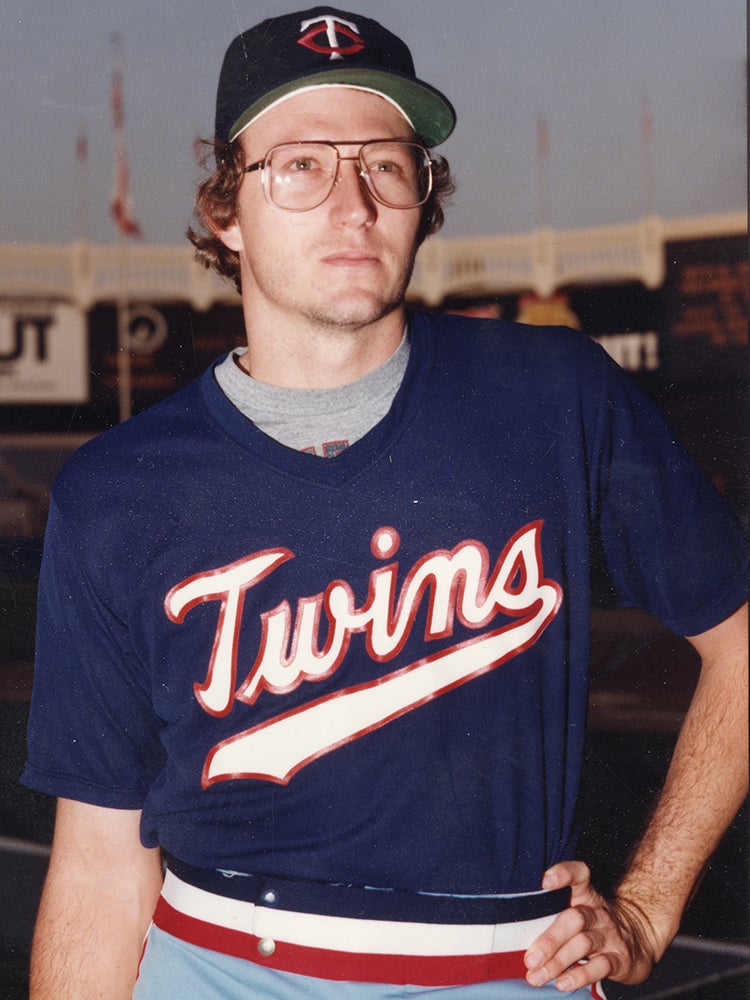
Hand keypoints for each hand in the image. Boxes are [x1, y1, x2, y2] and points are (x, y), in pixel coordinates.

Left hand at [523, 861, 660, 991]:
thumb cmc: (594, 923)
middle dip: (550, 939)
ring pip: (583, 944)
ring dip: (557, 962)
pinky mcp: (620, 959)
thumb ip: (552, 913)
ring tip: (537, 976)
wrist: (638, 938)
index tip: (545, 881)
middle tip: (530, 958)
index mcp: (586, 895)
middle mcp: (598, 912)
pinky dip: (580, 976)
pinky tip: (562, 983)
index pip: (579, 874)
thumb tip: (513, 934)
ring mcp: (610, 935)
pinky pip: (600, 966)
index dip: (564, 873)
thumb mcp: (580, 908)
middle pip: (574, 918)